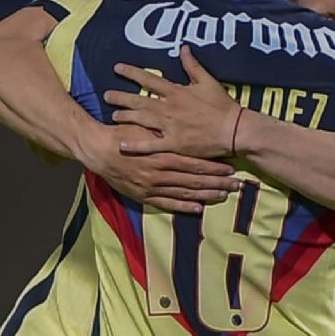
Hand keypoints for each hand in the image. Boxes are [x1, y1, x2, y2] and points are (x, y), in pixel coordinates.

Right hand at [79, 122, 240, 213]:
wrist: (98, 150)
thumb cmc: (123, 134)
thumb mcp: (147, 127)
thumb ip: (168, 132)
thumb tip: (188, 130)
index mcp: (164, 155)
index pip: (196, 163)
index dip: (215, 167)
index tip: (231, 168)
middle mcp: (161, 173)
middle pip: (195, 180)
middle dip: (217, 183)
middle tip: (236, 185)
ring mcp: (153, 187)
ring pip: (185, 193)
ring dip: (206, 195)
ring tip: (223, 195)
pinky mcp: (144, 195)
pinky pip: (168, 203)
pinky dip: (184, 206)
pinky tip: (198, 208)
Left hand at [104, 46, 241, 157]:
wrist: (234, 130)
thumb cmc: (222, 106)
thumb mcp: (208, 81)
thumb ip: (192, 65)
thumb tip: (183, 47)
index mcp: (176, 92)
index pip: (149, 79)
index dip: (132, 73)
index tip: (117, 68)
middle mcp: (169, 108)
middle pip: (139, 101)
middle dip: (121, 97)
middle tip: (106, 95)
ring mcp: (170, 127)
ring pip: (141, 120)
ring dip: (125, 117)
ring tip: (113, 116)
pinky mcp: (174, 144)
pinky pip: (151, 145)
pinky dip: (135, 145)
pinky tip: (121, 144)